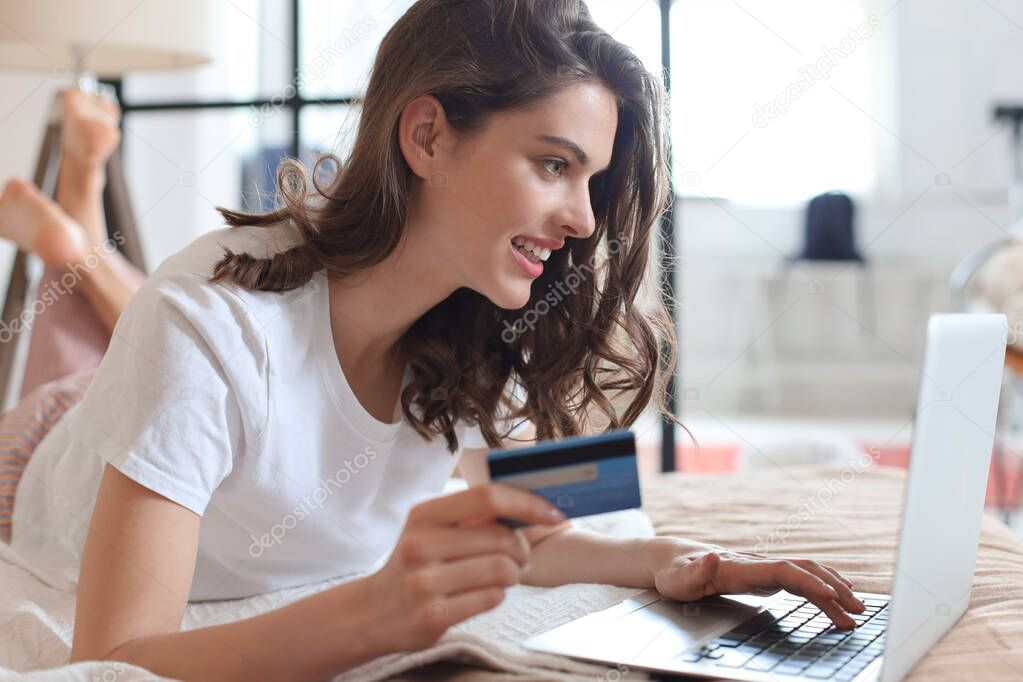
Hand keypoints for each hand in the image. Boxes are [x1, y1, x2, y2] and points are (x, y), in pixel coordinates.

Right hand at [366, 483, 566, 651]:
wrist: (373, 611)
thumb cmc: (416, 564)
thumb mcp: (431, 529)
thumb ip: (472, 516)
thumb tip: (533, 504)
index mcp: (424, 514)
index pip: (487, 497)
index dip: (527, 503)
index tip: (553, 513)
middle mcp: (420, 545)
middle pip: (501, 538)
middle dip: (522, 548)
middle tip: (520, 556)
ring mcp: (425, 582)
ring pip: (502, 570)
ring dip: (513, 574)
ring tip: (501, 575)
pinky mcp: (433, 616)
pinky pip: (492, 599)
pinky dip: (497, 595)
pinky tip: (481, 594)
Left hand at [652, 541, 864, 628]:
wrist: (674, 559)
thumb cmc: (675, 572)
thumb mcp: (679, 576)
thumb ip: (696, 570)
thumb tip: (712, 555)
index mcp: (740, 566)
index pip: (783, 570)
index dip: (809, 582)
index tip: (832, 597)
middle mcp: (757, 563)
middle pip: (803, 570)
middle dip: (833, 588)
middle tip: (858, 611)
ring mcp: (762, 567)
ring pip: (806, 573)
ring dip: (832, 588)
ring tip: (856, 610)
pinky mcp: (764, 575)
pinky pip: (799, 579)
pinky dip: (820, 586)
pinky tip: (836, 597)